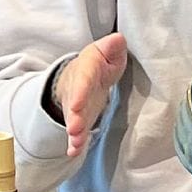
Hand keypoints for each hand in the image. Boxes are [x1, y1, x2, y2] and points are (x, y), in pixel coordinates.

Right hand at [48, 35, 128, 156]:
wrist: (79, 75)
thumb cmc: (97, 64)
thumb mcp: (105, 51)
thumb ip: (112, 46)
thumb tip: (118, 40)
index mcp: (87, 72)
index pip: (84, 82)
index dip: (80, 93)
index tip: (77, 105)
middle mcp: (79, 91)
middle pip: (75, 105)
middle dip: (75, 117)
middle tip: (74, 129)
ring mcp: (78, 108)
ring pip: (74, 121)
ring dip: (75, 132)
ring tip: (76, 142)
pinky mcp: (81, 120)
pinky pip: (77, 133)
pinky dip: (75, 143)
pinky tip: (73, 152)